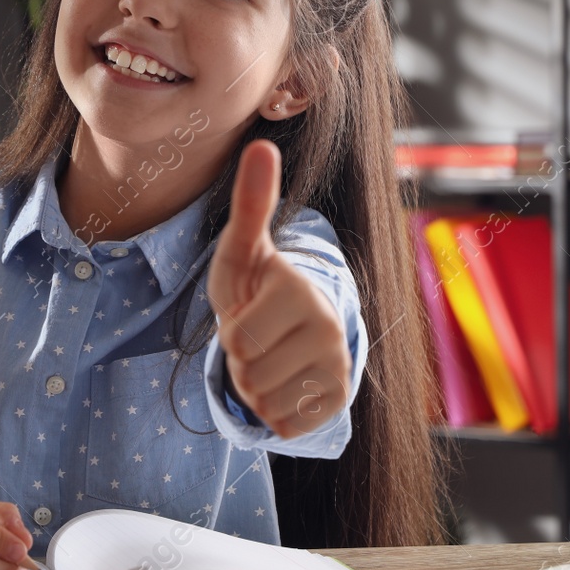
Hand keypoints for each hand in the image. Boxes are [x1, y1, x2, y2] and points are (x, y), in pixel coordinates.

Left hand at [207, 138, 352, 438]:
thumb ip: (251, 201)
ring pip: (266, 403)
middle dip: (241, 364)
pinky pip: (286, 425)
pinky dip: (276, 412)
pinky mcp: (339, 400)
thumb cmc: (258, 285)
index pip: (238, 343)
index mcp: (302, 292)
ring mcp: (340, 368)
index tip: (249, 313)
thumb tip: (262, 145)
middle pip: (249, 377)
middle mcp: (331, 330)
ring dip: (256, 387)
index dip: (230, 334)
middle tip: (257, 339)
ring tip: (269, 357)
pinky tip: (286, 382)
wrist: (291, 327)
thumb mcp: (243, 248)